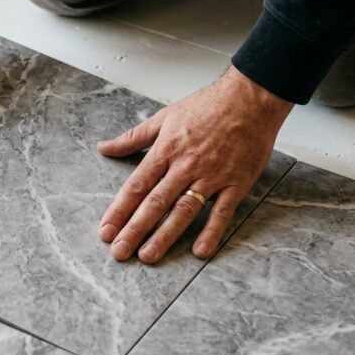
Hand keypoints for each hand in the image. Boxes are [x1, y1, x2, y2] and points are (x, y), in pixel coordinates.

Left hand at [96, 66, 292, 262]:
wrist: (250, 99)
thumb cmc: (207, 106)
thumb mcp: (164, 117)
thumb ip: (133, 138)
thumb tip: (105, 147)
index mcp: (166, 149)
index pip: (137, 186)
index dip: (119, 210)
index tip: (106, 231)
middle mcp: (186, 165)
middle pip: (156, 202)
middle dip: (135, 229)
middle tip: (119, 252)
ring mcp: (212, 176)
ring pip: (184, 210)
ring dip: (165, 235)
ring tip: (148, 256)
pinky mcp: (236, 183)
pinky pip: (222, 211)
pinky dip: (212, 231)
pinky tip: (200, 250)